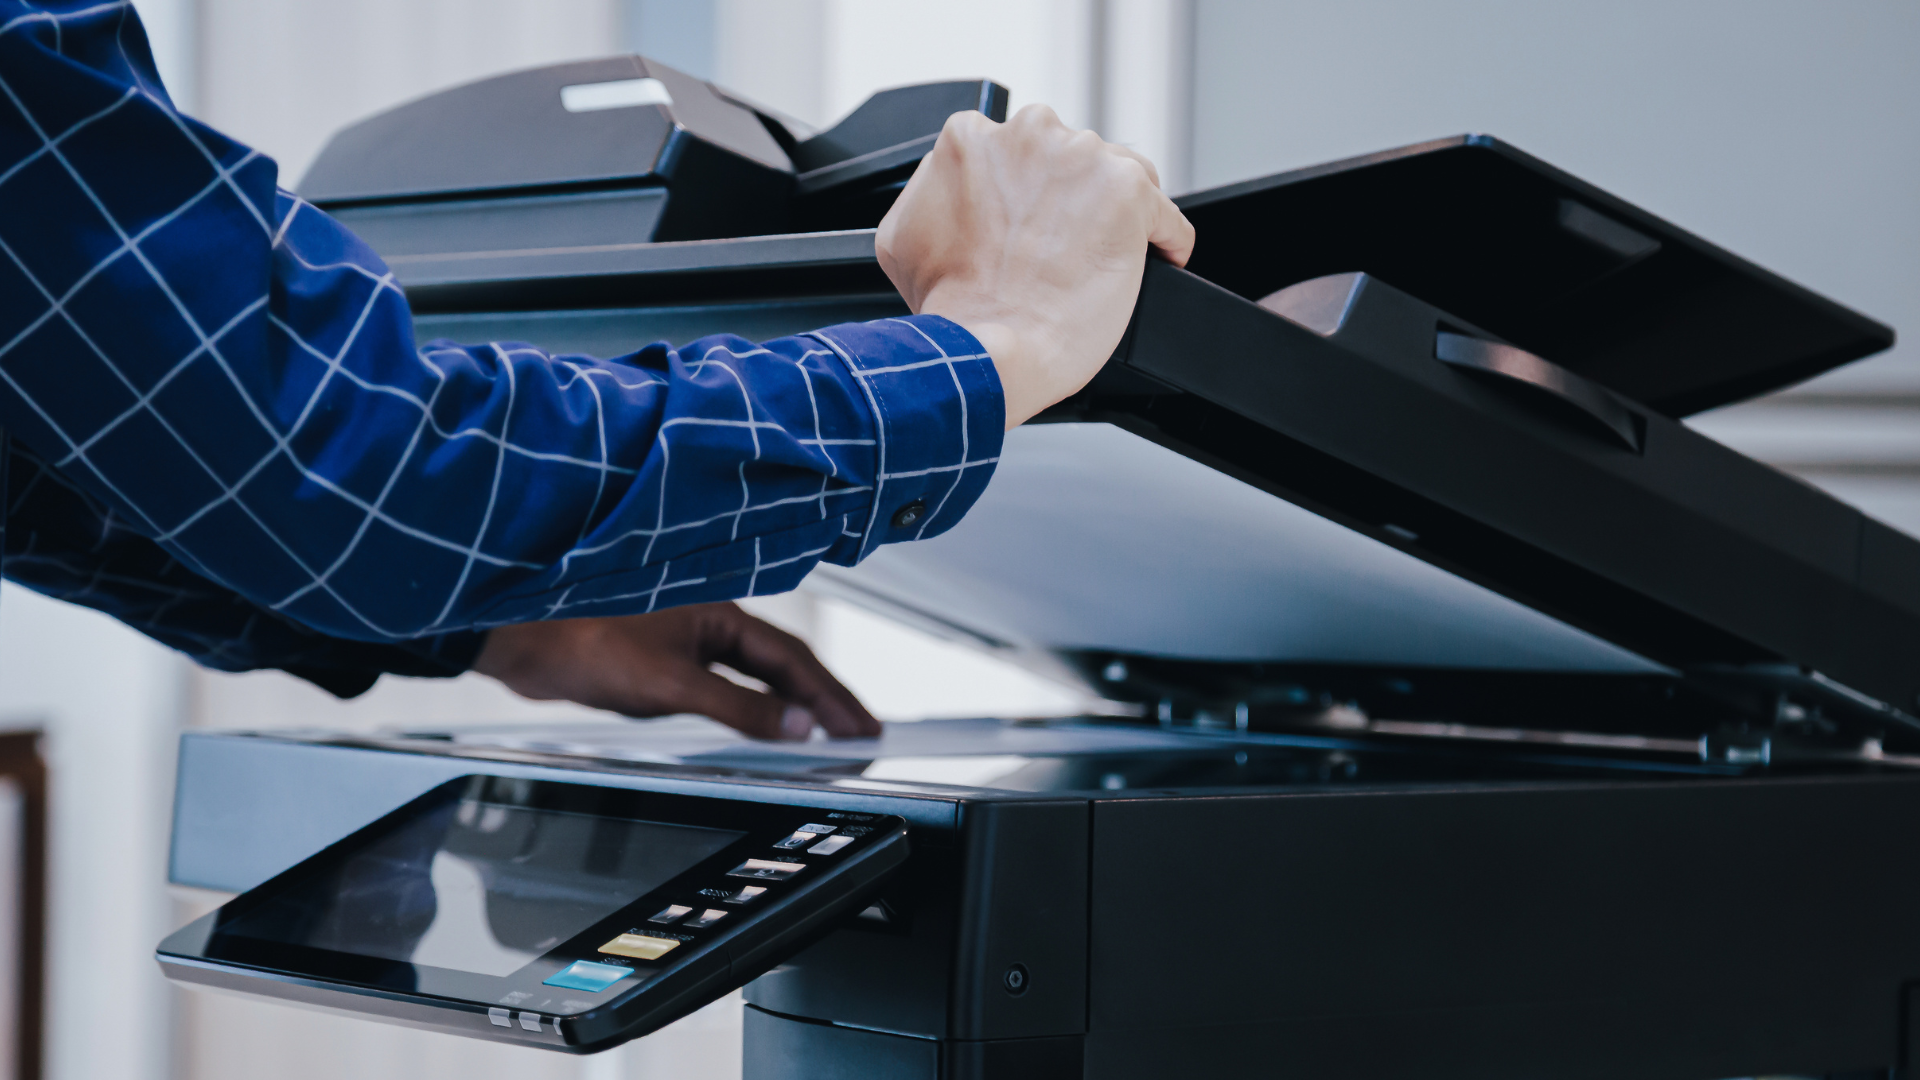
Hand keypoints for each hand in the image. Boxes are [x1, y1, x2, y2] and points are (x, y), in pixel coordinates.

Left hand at [471, 603, 879, 739]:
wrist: (525, 639)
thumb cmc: (586, 641)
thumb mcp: (672, 685)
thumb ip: (738, 710)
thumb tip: (793, 728)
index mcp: (721, 618)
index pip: (794, 662)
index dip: (833, 697)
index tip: (863, 725)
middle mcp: (709, 627)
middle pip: (783, 669)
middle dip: (823, 702)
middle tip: (858, 733)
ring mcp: (686, 646)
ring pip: (755, 680)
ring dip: (789, 707)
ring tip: (821, 736)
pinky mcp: (662, 667)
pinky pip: (724, 691)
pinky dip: (750, 711)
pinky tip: (756, 729)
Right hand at [875, 104, 1194, 428]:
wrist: (985, 351)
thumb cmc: (951, 307)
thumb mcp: (904, 237)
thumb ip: (932, 196)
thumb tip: (953, 197)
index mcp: (973, 138)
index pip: (1021, 150)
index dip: (1029, 192)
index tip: (1031, 225)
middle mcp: (1031, 134)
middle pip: (1072, 156)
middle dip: (1072, 198)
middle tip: (1060, 250)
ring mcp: (1085, 159)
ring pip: (1121, 177)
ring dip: (1113, 216)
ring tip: (1099, 262)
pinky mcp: (1130, 194)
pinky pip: (1166, 218)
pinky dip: (1164, 243)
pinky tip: (1151, 266)